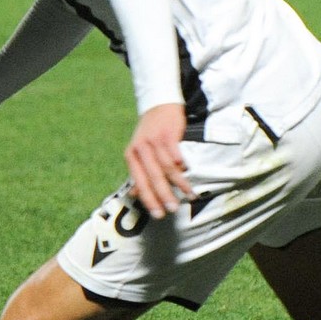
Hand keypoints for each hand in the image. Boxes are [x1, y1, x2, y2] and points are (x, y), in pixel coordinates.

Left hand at [123, 103, 193, 219]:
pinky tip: (189, 173)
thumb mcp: (139, 151)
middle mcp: (140, 149)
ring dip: (179, 184)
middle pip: (154, 178)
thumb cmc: (150, 133)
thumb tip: (134, 194)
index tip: (158, 214)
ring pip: (167, 168)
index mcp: (131, 156)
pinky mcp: (168, 135)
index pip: (139, 182)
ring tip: (189, 195)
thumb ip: (138, 172)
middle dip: (165, 196)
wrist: (158, 105)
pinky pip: (176, 154)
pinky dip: (182, 165)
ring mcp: (154, 142)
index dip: (149, 199)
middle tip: (174, 209)